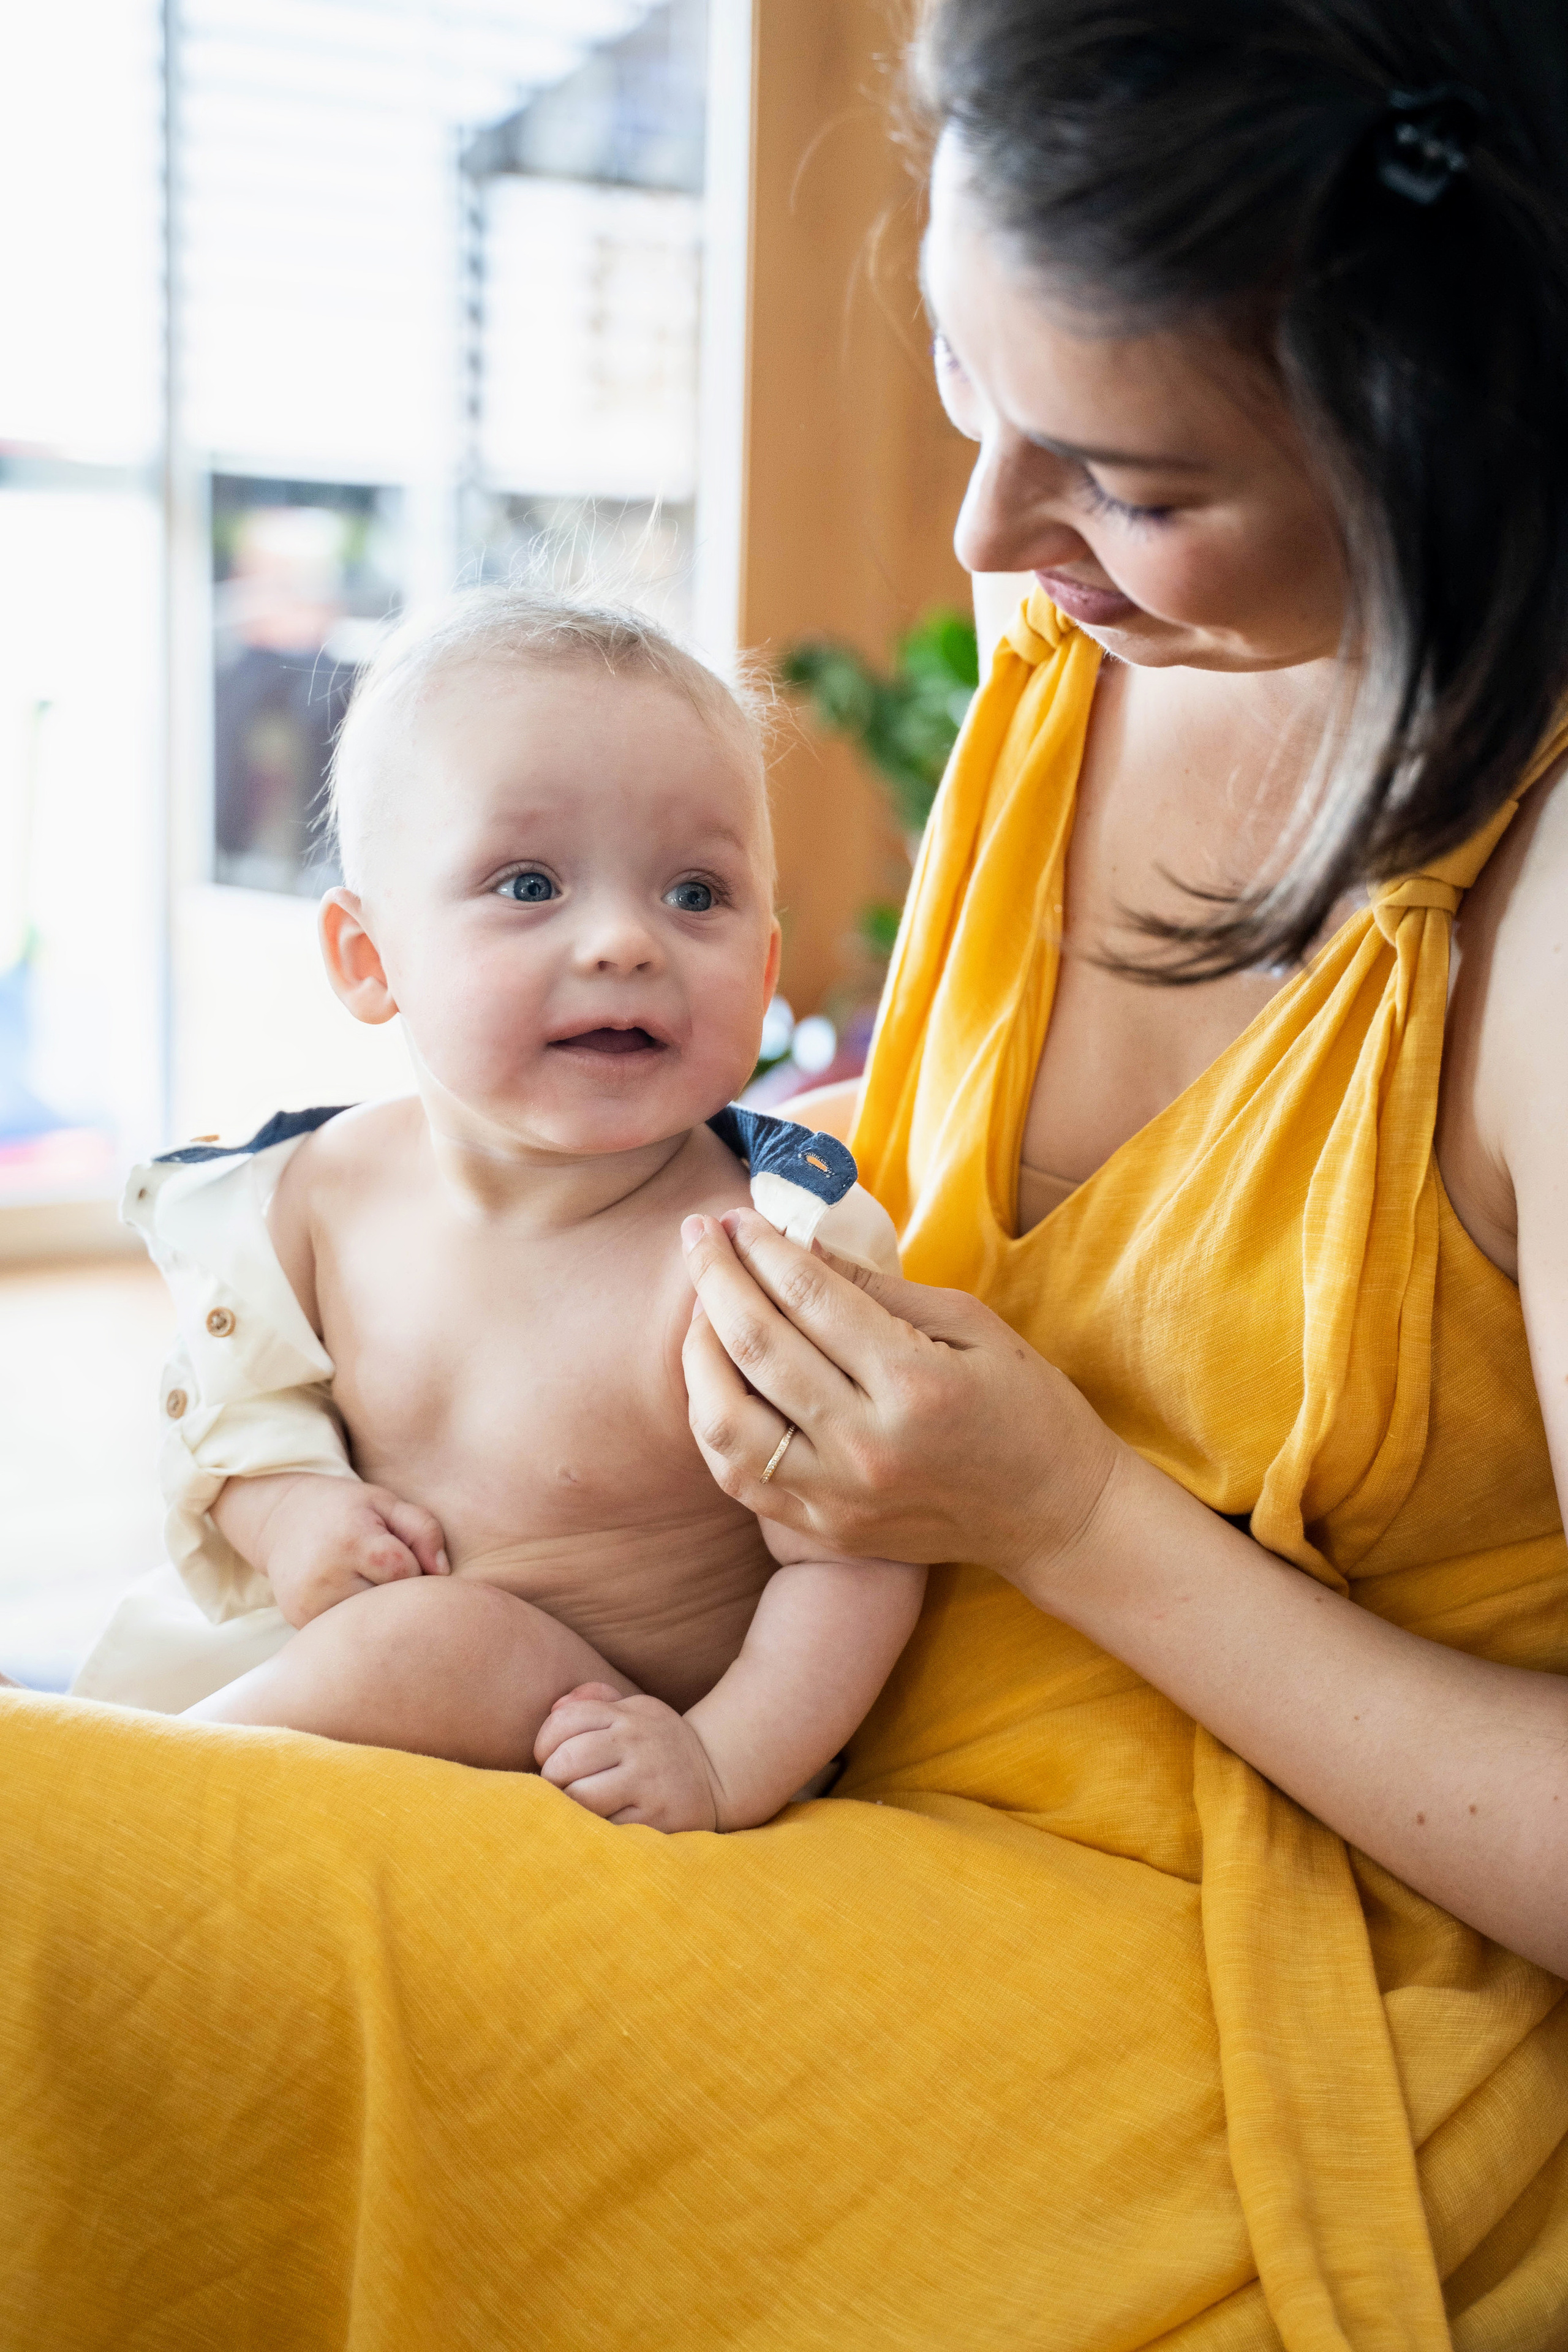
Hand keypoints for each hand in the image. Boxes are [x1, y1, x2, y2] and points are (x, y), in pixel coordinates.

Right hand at [213, 1472, 449, 1629]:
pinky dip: (358, 1625)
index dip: (416, 1569)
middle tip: (391, 1576)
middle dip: (400, 1596)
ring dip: (380, 1614)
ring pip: (369, 1627)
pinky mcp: (299, 1622)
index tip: (407, 1558)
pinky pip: (346, 1635)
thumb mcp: (387, 1504)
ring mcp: (309, 1604)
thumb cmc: (347, 1510)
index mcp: (351, 1541)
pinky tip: (353, 1601)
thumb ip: (424, 1530)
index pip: (405, 1573)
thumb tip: (443, 1574)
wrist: (282, 1520)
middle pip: (389, 1606)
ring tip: (371, 1586)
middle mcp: (325, 1577)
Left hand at [535, 1683, 722, 1831]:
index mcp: (627, 1716)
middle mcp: (637, 1745)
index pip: (564, 1721)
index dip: (544, 1742)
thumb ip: (593, 1703)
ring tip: (575, 1806)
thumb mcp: (634, 1711)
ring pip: (581, 1797)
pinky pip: (605, 1827)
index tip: (549, 1758)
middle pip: (567, 1761)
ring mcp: (647, 1783)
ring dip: (567, 1806)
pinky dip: (592, 1828)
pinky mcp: (656, 1819)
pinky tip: (598, 1822)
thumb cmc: (658, 1743)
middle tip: (560, 1787)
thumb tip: (554, 1709)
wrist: (716, 1774)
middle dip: (552, 1778)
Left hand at [680, 1208, 1121, 1592]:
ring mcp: (840, 1496)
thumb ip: (878, 1288)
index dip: (762, 1247)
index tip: (737, 1215)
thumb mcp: (970, 1325)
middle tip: (698, 1234)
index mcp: (914, 1382)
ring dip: (698, 1351)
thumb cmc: (1024, 1407)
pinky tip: (716, 1376)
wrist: (1056, 1515)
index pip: (808, 1296)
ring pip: (726, 1420)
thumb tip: (799, 1244)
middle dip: (716, 1277)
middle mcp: (867, 1444)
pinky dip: (714, 1419)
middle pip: (758, 1346)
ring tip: (701, 1307)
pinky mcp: (826, 1530)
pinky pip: (739, 1475)